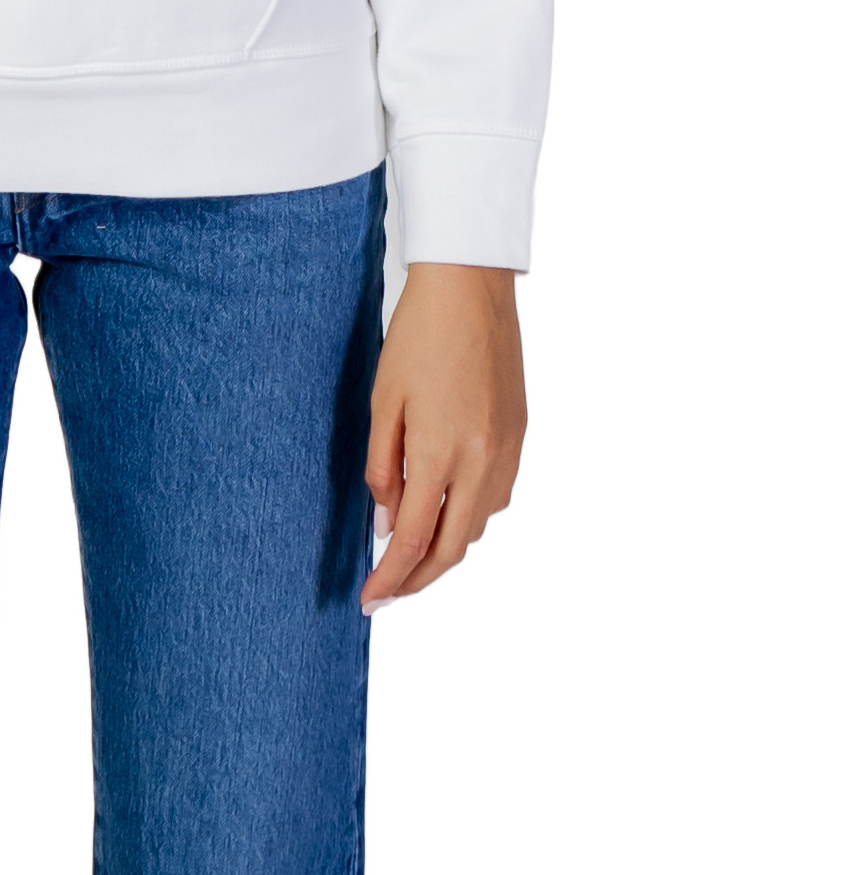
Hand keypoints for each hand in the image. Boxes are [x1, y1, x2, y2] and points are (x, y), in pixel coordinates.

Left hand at [361, 262, 524, 613]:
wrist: (470, 289)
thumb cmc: (417, 336)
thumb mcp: (383, 401)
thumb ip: (383, 468)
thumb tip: (387, 523)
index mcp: (441, 453)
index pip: (414, 541)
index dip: (391, 578)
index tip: (369, 600)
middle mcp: (482, 462)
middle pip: (453, 548)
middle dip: (419, 579)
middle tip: (388, 591)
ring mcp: (507, 451)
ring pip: (478, 526)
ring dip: (446, 547)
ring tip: (410, 550)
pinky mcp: (520, 436)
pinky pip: (497, 497)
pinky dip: (470, 515)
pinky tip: (446, 507)